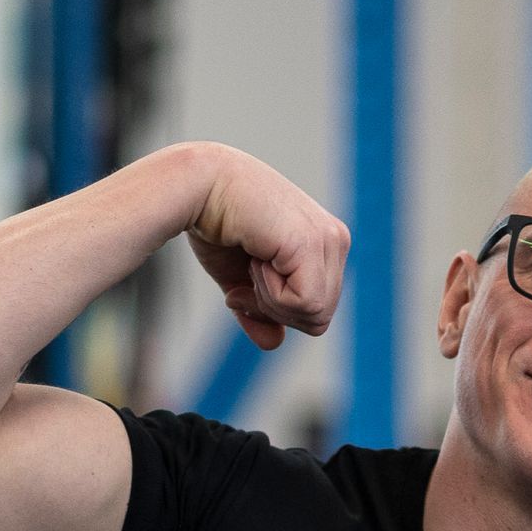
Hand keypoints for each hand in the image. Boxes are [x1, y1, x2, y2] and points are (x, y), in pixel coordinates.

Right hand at [187, 147, 349, 349]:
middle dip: (276, 311)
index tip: (246, 278)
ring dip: (271, 300)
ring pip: (314, 314)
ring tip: (253, 260)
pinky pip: (304, 303)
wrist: (197, 186)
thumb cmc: (215, 225)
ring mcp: (328, 239)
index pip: (317, 310)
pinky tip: (257, 257)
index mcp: (325, 246)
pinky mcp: (312, 243)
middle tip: (248, 272)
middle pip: (319, 318)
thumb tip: (274, 344)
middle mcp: (334, 239)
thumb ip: (261, 313)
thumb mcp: (240, 282)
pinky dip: (272, 294)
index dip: (278, 310)